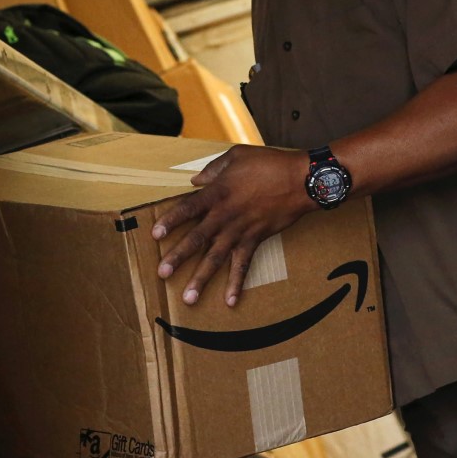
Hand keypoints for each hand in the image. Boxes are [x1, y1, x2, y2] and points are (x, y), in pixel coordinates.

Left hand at [152, 144, 316, 306]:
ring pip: (216, 258)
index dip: (170, 221)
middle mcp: (225, 215)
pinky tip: (230, 301)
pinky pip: (244, 264)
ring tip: (188, 298)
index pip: (187, 208)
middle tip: (162, 273)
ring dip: (201, 278)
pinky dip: (237, 283)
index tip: (155, 235)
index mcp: (218, 192)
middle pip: (197, 238)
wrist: (302, 180)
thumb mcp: (237, 156)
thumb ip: (214, 169)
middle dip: (178, 257)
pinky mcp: (255, 240)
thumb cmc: (270, 164)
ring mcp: (240, 230)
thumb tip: (196, 180)